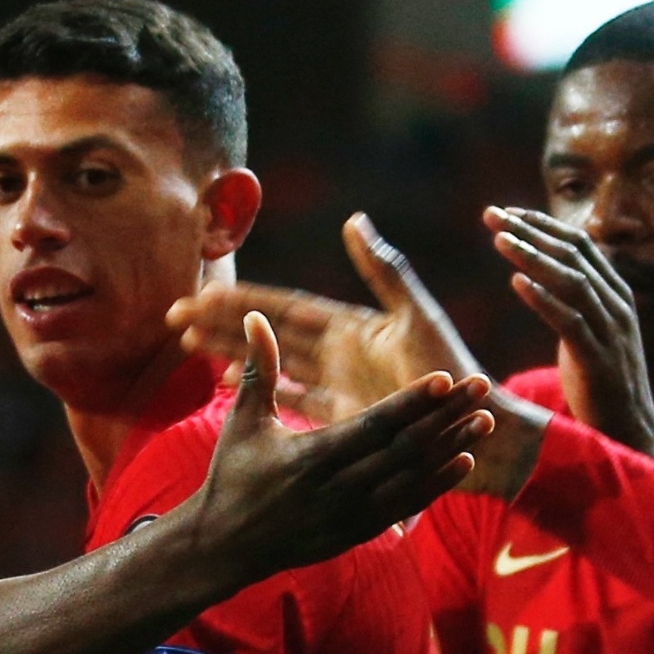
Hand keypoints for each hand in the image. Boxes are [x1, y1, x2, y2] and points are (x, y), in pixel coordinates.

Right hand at [167, 213, 480, 418]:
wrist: (476, 431)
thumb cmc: (451, 372)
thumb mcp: (417, 320)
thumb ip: (385, 272)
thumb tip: (355, 221)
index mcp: (352, 329)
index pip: (285, 308)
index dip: (244, 300)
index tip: (202, 293)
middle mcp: (341, 355)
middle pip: (271, 333)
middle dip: (224, 322)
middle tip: (177, 315)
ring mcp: (340, 385)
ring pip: (275, 362)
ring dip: (235, 351)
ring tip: (191, 344)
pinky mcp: (344, 418)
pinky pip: (293, 397)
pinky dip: (265, 386)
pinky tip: (230, 379)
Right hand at [179, 312, 494, 582]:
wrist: (224, 548)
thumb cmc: (232, 477)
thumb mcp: (243, 423)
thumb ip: (259, 370)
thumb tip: (254, 319)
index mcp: (312, 456)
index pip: (375, 424)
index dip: (412, 401)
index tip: (445, 378)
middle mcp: (338, 488)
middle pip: (405, 449)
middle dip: (447, 417)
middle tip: (482, 386)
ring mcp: (351, 515)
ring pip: (413, 478)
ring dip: (451, 448)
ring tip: (485, 422)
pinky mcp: (358, 533)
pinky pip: (406, 506)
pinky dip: (435, 484)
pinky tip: (462, 462)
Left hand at [484, 207, 653, 473]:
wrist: (631, 432)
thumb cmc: (603, 382)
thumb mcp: (590, 331)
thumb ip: (574, 300)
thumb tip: (544, 273)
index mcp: (615, 293)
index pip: (579, 244)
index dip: (542, 224)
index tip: (506, 212)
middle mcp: (616, 305)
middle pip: (572, 254)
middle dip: (530, 231)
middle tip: (491, 215)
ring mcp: (611, 331)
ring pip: (571, 281)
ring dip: (533, 257)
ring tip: (499, 240)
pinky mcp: (599, 359)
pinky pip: (570, 322)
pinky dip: (544, 299)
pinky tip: (516, 283)